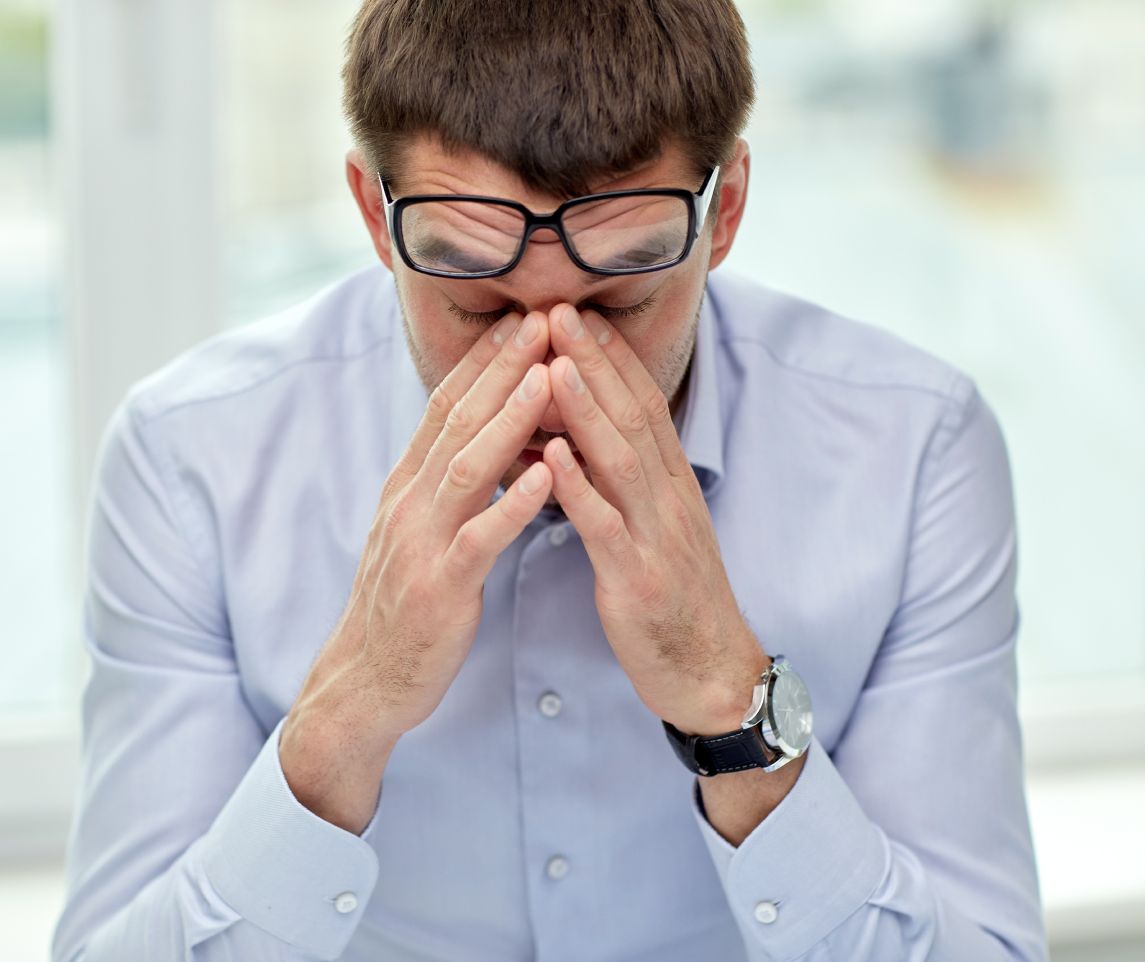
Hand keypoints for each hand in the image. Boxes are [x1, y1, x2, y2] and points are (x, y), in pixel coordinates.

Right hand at [280, 310, 554, 830]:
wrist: (366, 679)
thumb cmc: (404, 601)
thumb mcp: (417, 529)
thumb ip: (444, 481)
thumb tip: (476, 434)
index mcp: (408, 485)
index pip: (445, 405)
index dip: (483, 359)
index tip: (520, 317)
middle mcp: (409, 502)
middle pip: (457, 420)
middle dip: (501, 367)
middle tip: (541, 318)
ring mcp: (421, 542)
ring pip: (467, 467)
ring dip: (508, 418)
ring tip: (547, 376)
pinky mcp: (439, 587)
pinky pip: (480, 537)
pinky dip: (513, 502)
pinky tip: (548, 472)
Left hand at [542, 304, 768, 735]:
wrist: (714, 674)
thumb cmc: (677, 601)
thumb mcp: (661, 531)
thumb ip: (632, 485)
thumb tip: (594, 443)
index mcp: (671, 486)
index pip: (642, 407)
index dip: (611, 358)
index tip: (578, 314)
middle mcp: (669, 499)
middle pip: (631, 418)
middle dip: (594, 361)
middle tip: (558, 310)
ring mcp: (657, 537)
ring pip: (620, 461)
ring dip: (586, 409)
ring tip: (552, 363)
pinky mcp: (639, 579)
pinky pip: (606, 528)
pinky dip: (579, 488)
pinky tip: (552, 455)